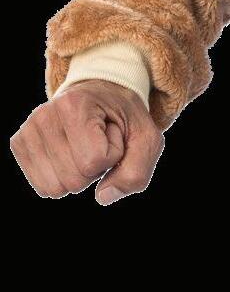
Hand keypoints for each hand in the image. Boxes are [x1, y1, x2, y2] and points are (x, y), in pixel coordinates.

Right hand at [9, 78, 164, 205]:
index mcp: (75, 106)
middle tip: (98, 143)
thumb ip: (136, 173)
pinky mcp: (20, 143)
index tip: (113, 135)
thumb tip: (103, 197)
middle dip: (95, 169)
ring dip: (78, 174)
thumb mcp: (147, 139)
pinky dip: (61, 177)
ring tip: (84, 148)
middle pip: (74, 179)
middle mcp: (45, 115)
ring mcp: (29, 130)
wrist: (100, 95)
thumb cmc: (124, 119)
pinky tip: (69, 153)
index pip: (95, 161)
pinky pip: (42, 186)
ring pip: (55, 187)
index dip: (113, 156)